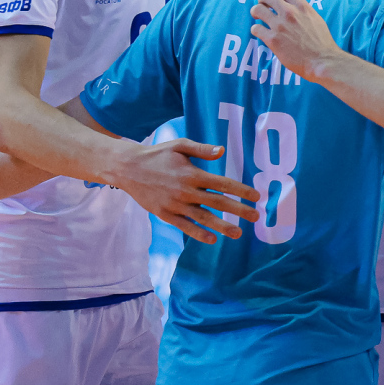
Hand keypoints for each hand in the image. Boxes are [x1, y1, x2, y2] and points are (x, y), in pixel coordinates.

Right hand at [107, 139, 260, 243]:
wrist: (127, 168)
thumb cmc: (157, 154)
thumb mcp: (179, 145)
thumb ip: (202, 149)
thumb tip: (222, 150)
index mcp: (191, 173)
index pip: (222, 184)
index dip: (241, 191)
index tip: (256, 196)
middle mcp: (185, 191)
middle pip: (217, 202)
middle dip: (238, 210)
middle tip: (255, 216)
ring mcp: (174, 205)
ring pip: (203, 218)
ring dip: (222, 226)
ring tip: (238, 233)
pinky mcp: (164, 214)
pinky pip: (184, 226)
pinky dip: (198, 233)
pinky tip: (212, 239)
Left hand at [250, 0, 340, 81]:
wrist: (322, 61)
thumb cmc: (321, 43)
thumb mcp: (316, 19)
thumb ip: (303, 11)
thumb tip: (293, 7)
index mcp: (301, 6)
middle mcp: (289, 13)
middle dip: (261, 0)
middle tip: (262, 7)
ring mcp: (280, 26)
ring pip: (257, 10)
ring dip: (255, 13)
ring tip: (258, 18)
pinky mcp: (273, 40)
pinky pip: (256, 29)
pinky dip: (256, 30)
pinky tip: (261, 33)